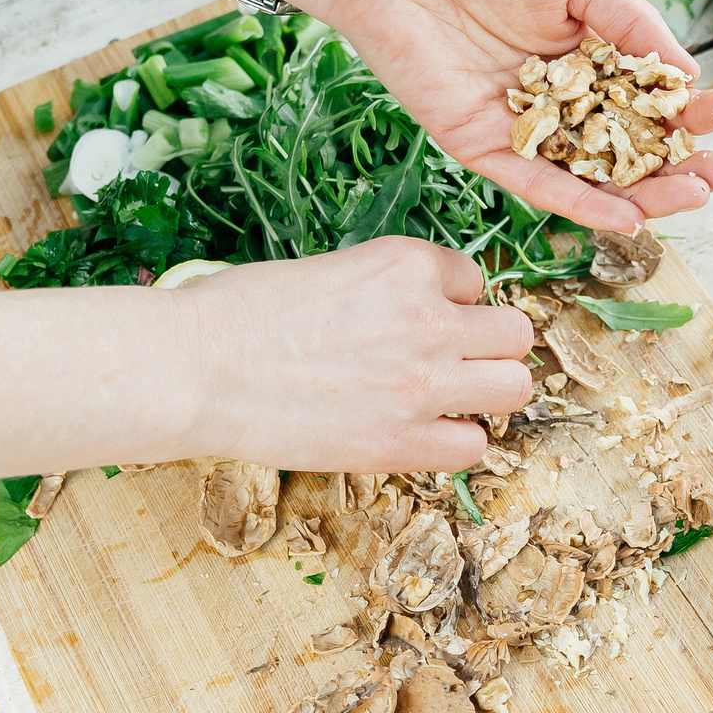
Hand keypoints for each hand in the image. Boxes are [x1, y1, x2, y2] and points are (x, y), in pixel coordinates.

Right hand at [169, 238, 533, 471]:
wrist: (196, 369)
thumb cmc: (239, 313)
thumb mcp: (328, 272)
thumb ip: (386, 292)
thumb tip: (411, 315)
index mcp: (408, 265)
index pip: (474, 280)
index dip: (450, 304)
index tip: (416, 321)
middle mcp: (429, 319)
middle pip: (515, 333)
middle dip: (487, 347)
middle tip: (449, 362)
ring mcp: (423, 383)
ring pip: (514, 388)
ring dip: (485, 394)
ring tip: (443, 400)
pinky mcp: (402, 442)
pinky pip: (473, 448)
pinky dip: (451, 443)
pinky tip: (415, 435)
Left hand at [190, 0, 712, 234]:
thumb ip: (630, 23)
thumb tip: (684, 74)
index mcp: (588, 56)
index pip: (650, 98)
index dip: (689, 113)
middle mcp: (562, 100)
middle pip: (630, 148)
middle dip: (681, 164)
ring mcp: (526, 129)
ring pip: (593, 177)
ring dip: (646, 194)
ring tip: (694, 197)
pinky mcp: (484, 149)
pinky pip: (539, 186)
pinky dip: (583, 205)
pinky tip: (628, 217)